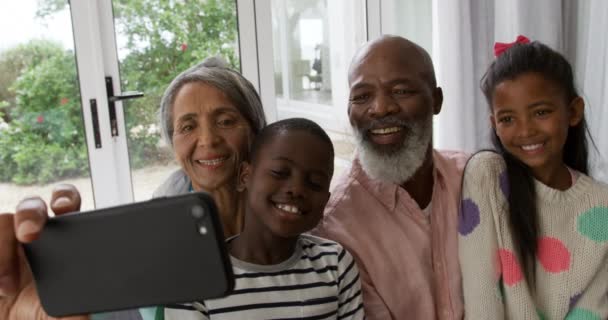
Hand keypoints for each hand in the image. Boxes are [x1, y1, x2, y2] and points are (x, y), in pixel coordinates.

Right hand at [0, 184, 87, 319]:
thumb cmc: (31, 315)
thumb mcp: (54, 317)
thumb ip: (72, 313)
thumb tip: (86, 313)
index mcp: (58, 242)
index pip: (65, 204)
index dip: (64, 198)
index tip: (64, 208)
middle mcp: (29, 236)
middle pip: (31, 206)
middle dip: (31, 213)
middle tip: (30, 235)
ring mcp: (3, 242)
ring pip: (3, 222)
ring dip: (2, 248)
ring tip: (8, 287)